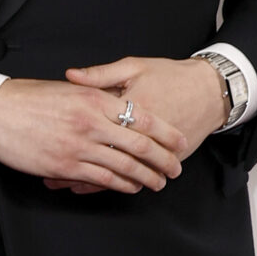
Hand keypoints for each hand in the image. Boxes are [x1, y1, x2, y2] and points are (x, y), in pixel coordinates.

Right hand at [0, 74, 186, 193]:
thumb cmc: (28, 98)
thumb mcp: (68, 88)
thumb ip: (96, 95)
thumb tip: (118, 102)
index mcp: (95, 99)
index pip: (142, 118)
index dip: (166, 133)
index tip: (179, 141)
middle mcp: (92, 123)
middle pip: (140, 146)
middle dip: (164, 160)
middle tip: (177, 168)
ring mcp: (79, 146)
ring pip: (125, 167)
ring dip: (147, 177)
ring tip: (159, 182)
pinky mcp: (66, 166)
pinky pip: (102, 178)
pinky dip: (121, 185)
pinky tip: (131, 188)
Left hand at [46, 55, 227, 194]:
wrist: (210, 91)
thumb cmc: (170, 75)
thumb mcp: (135, 67)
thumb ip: (101, 74)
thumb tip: (70, 75)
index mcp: (131, 107)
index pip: (95, 123)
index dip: (70, 134)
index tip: (47, 139)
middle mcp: (141, 132)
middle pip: (101, 152)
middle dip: (73, 162)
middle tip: (46, 170)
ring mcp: (154, 150)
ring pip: (116, 172)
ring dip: (88, 180)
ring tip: (61, 183)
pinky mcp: (164, 160)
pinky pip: (133, 177)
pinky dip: (111, 185)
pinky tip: (92, 188)